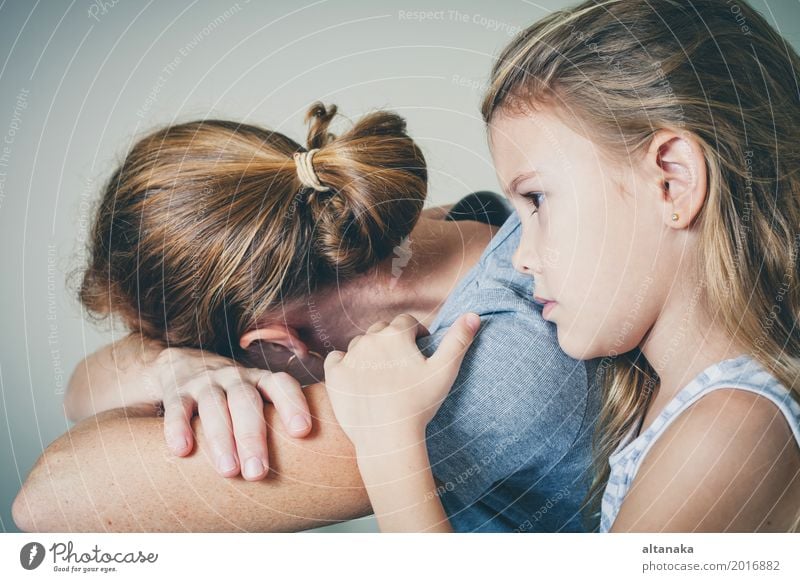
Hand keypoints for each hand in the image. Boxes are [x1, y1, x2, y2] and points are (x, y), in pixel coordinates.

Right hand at [155, 347, 311, 479]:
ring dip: (221, 438)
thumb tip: (307, 468)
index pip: (280, 384)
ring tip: (229, 471)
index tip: (302, 431)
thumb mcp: (255, 400)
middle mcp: (235, 378)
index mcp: (260, 380)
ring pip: (214, 405)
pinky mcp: (177, 391)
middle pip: (246, 401)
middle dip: (253, 437)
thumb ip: (274, 424)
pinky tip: (182, 450)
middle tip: (258, 473)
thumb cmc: (233, 397)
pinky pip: (178, 408)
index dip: (293, 403)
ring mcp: (205, 383)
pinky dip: (178, 427)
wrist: (182, 365)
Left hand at [323, 312, 479, 454]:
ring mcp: (350, 356)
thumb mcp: (445, 371)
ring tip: (381, 373)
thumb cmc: (419, 404)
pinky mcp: (334, 375)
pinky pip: (336, 359)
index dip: (416, 333)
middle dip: (392, 340)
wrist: (387, 436)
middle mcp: (370, 339)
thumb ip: (459, 341)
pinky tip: (355, 377)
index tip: (421, 347)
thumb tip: (474, 315)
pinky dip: (345, 364)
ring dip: (370, 352)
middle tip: (401, 363)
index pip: (406, 322)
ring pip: (360, 344)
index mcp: (396, 334)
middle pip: (382, 330)